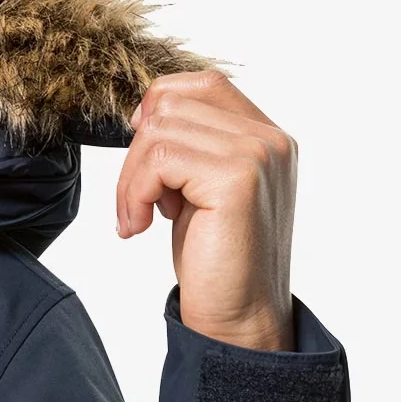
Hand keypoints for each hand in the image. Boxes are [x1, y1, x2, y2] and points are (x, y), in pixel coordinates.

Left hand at [116, 70, 296, 350]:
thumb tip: (143, 111)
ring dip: (132, 178)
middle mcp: (269, 139)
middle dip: (136, 151)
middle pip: (171, 103)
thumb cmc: (214, 256)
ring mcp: (257, 155)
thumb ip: (188, 144)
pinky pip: (159, 159)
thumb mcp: (199, 187)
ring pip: (158, 130)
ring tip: (138, 218)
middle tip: (137, 200)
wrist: (238, 318)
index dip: (159, 107)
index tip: (141, 154)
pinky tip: (141, 227)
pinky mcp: (237, 179)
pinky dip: (134, 193)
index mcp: (265, 136)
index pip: (203, 83)